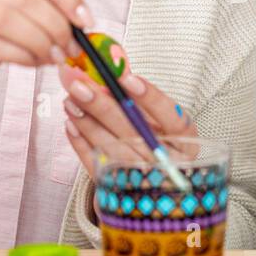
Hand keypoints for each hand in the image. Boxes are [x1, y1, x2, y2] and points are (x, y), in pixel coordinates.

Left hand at [57, 64, 197, 172]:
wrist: (150, 185)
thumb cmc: (157, 140)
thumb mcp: (160, 120)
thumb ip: (139, 96)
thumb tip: (113, 65)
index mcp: (185, 142)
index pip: (172, 118)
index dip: (150, 98)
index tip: (126, 78)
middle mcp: (168, 163)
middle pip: (133, 132)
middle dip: (103, 105)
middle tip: (79, 84)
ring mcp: (142, 179)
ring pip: (112, 149)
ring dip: (87, 122)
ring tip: (70, 100)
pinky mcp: (118, 190)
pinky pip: (97, 166)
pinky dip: (81, 144)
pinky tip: (71, 124)